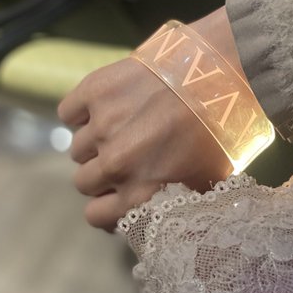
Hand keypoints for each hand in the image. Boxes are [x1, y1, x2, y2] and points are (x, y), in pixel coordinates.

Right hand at [58, 7, 238, 230]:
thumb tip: (150, 216)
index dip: (107, 206)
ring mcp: (102, 127)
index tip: (118, 195)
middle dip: (102, 175)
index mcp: (141, 195)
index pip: (94, 215)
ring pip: (77, 149)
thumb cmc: (222, 135)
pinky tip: (106, 109)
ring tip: (123, 129)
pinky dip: (82, 112)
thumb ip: (172, 206)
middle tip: (126, 158)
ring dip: (95, 143)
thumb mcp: (207, 185)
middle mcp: (115, 166)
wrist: (224, 77)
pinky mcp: (95, 92)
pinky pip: (69, 113)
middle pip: (84, 182)